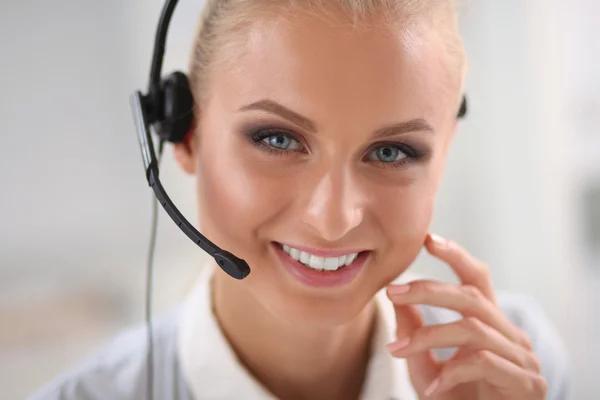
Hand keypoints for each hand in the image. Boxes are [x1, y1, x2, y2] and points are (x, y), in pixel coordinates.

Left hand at [386, 233, 546, 399]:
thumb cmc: (456, 398)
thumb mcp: (425, 363)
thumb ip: (414, 332)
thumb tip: (394, 299)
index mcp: (489, 323)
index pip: (478, 279)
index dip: (456, 256)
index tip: (427, 240)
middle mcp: (509, 334)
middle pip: (472, 297)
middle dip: (429, 291)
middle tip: (392, 292)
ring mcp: (522, 358)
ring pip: (472, 329)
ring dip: (429, 336)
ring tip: (398, 350)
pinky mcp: (526, 383)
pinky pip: (484, 363)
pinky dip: (452, 371)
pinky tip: (434, 388)